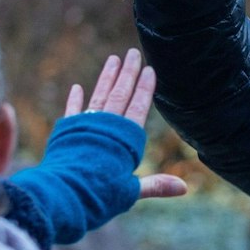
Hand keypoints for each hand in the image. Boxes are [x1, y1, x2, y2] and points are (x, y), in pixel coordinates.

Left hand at [65, 48, 186, 199]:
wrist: (65, 195)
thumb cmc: (100, 196)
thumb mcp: (131, 191)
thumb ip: (156, 185)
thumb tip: (184, 188)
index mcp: (126, 139)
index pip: (138, 106)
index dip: (145, 88)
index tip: (149, 69)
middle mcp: (107, 128)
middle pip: (120, 94)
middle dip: (128, 73)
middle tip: (133, 53)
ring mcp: (87, 127)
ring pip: (100, 96)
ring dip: (107, 77)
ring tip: (114, 59)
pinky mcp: (67, 132)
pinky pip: (73, 112)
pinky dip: (75, 100)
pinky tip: (77, 87)